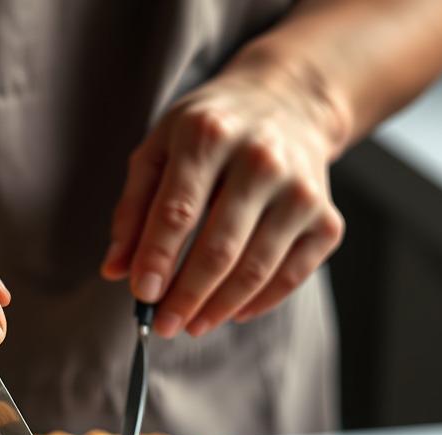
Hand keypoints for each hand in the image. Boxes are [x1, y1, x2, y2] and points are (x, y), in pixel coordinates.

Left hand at [101, 61, 343, 337]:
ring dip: (219, 308)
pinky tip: (233, 312)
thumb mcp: (159, 150)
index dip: (157, 260)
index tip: (142, 295)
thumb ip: (132, 209)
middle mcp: (261, 159)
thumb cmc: (212, 133)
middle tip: (164, 325)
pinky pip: (292, 276)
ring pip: (255, 269)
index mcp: (209, 134)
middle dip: (186, 296)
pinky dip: (260, 303)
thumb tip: (115, 269)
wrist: (288, 103)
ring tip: (192, 324)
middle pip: (219, 248)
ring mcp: (300, 190)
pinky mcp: (326, 218)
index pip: (178, 212)